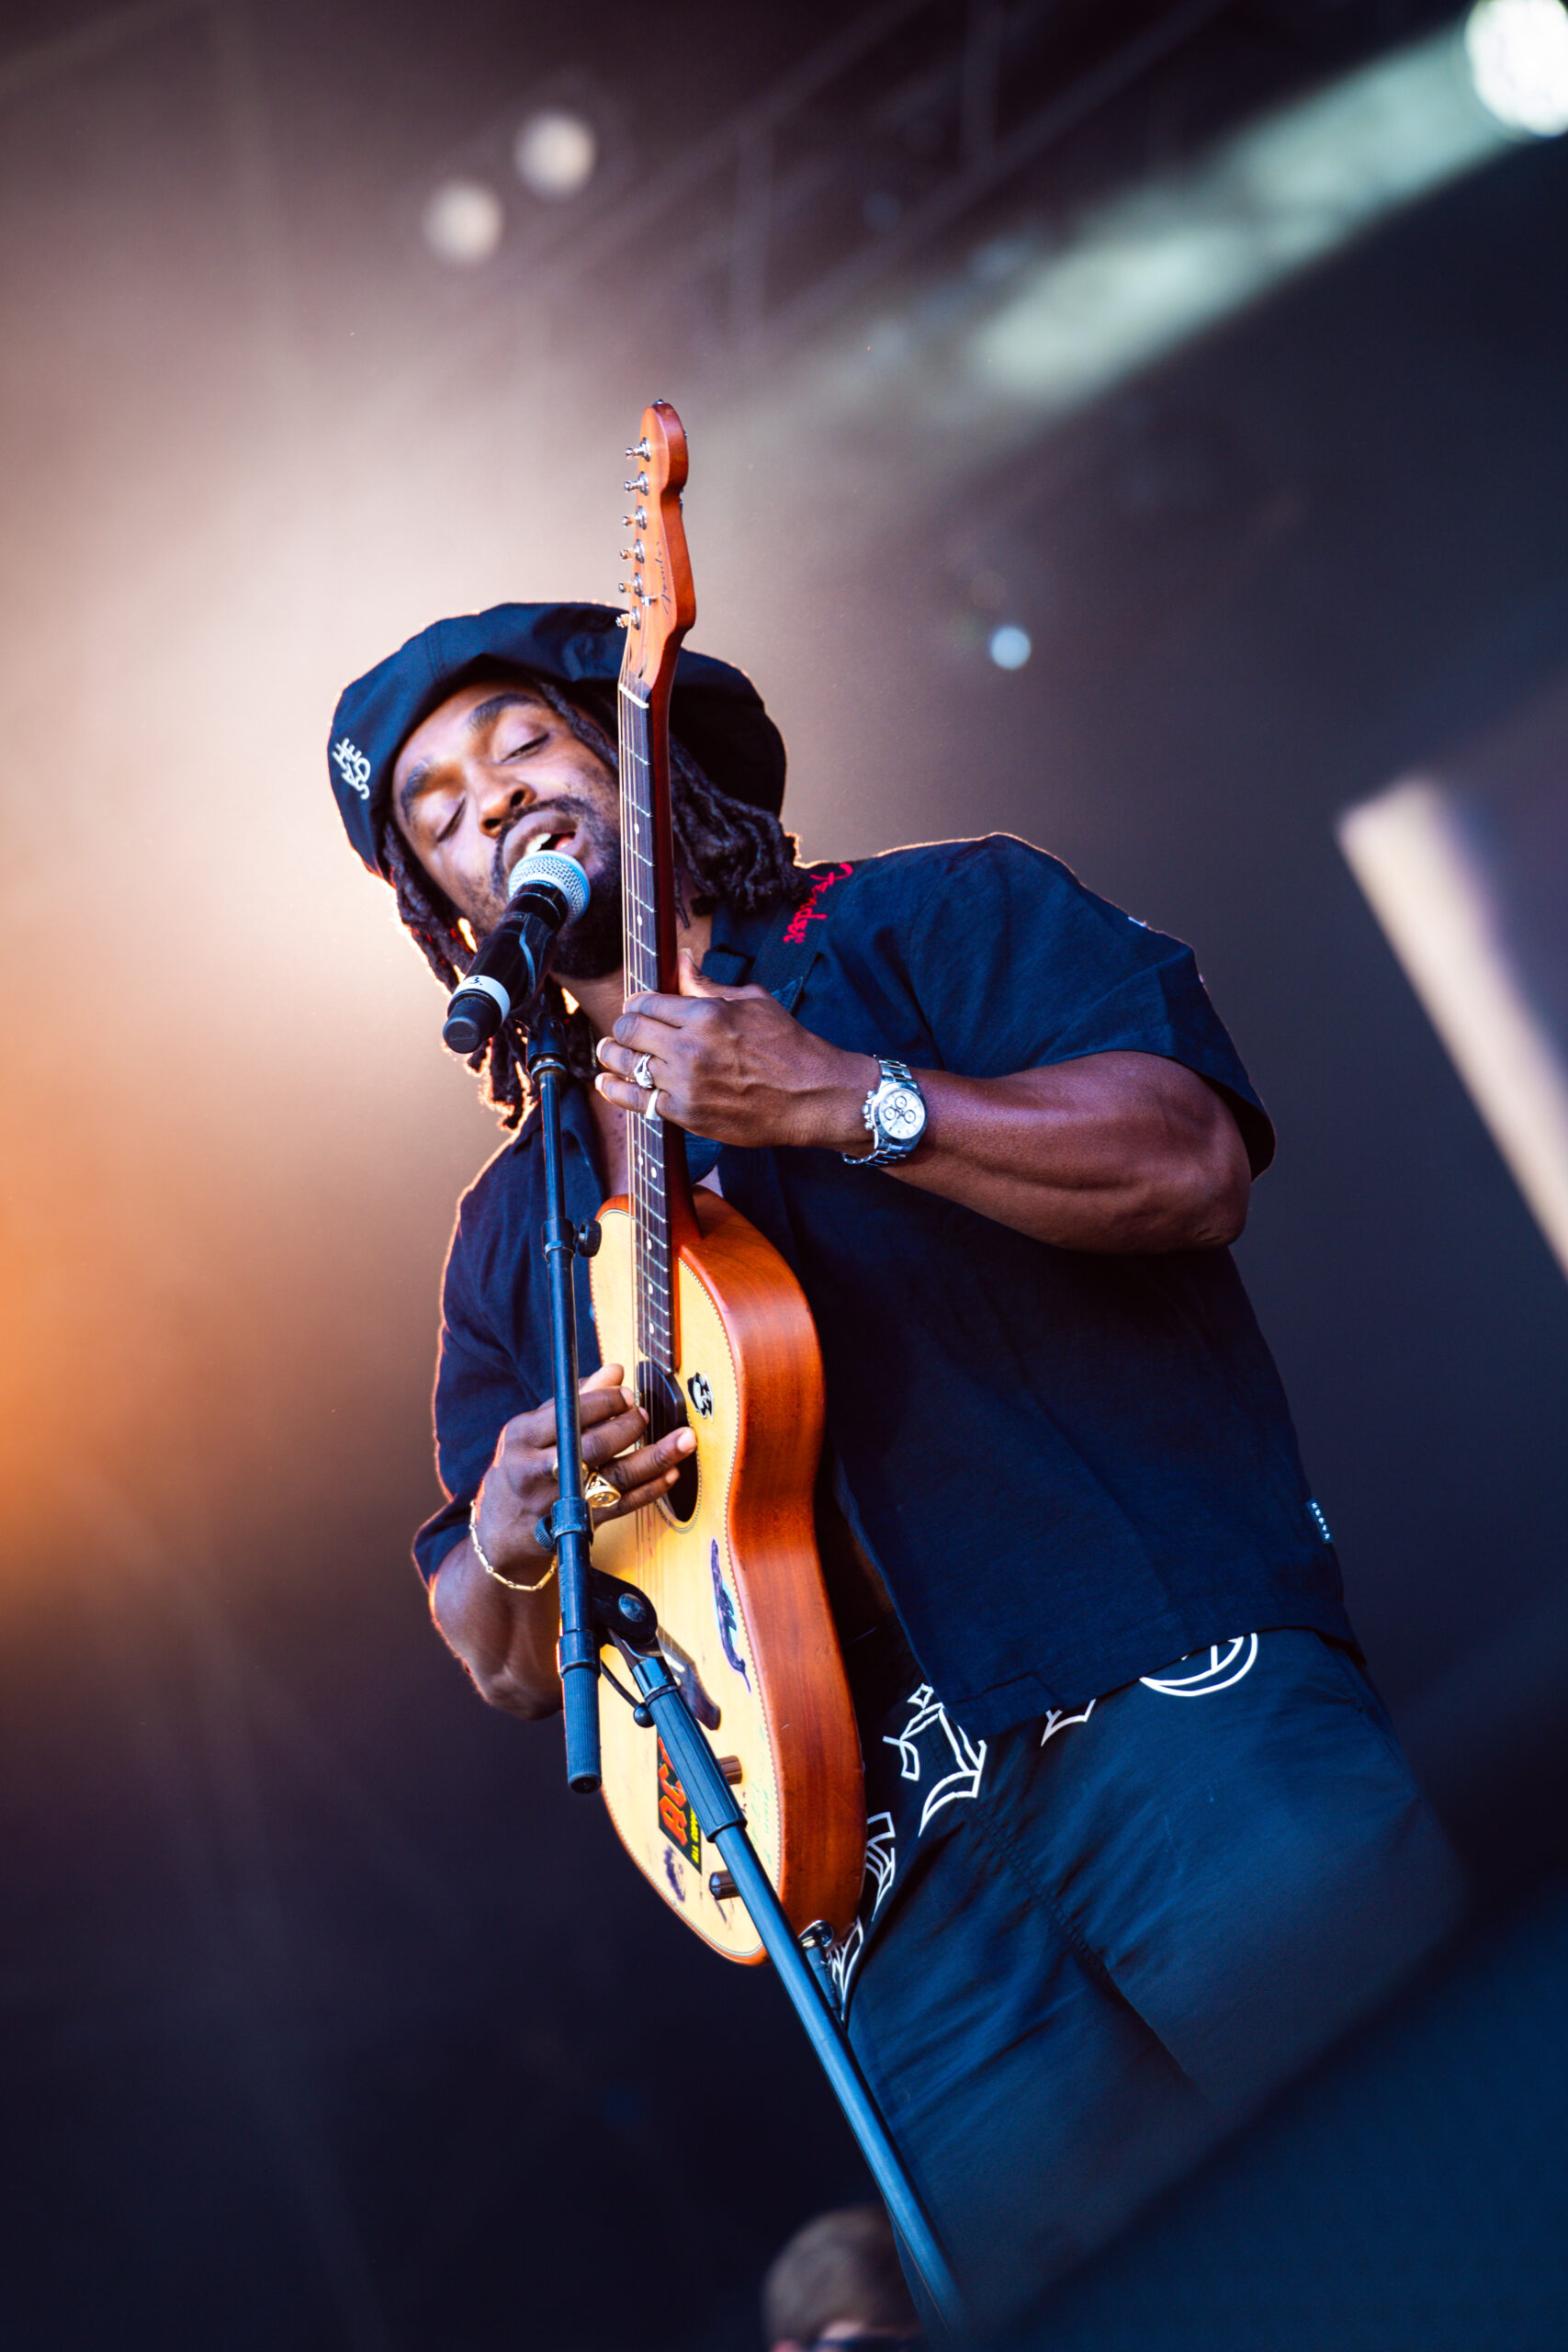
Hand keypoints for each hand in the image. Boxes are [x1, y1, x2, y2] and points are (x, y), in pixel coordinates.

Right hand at [471, 1362, 695, 1584]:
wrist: (500, 1529)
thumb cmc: (521, 1467)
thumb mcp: (533, 1429)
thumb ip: (575, 1399)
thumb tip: (614, 1371)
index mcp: (522, 1437)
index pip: (570, 1413)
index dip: (605, 1401)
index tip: (628, 1394)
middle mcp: (536, 1470)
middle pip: (592, 1446)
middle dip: (628, 1427)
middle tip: (646, 1414)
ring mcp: (558, 1501)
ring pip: (614, 1478)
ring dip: (654, 1458)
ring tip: (683, 1440)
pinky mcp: (578, 1525)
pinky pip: (621, 1506)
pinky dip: (649, 1490)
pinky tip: (670, 1473)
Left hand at [595, 950, 875, 1150]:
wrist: (812, 1097)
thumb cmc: (789, 1046)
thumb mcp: (752, 1001)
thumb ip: (707, 984)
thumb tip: (680, 960)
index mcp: (705, 1014)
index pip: (647, 1002)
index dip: (636, 1002)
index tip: (636, 1006)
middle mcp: (690, 1048)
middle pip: (630, 1030)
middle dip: (621, 1027)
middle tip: (621, 1030)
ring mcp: (685, 1084)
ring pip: (627, 1065)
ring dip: (613, 1056)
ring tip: (610, 1052)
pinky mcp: (686, 1115)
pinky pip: (638, 1101)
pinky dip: (618, 1091)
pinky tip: (609, 1084)